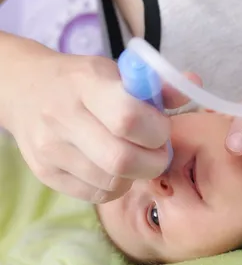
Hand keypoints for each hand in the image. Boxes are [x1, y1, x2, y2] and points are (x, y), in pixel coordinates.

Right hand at [3, 41, 199, 203]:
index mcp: (86, 84)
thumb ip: (156, 83)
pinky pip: (96, 194)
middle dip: (154, 160)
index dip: (156, 130)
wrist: (25, 90)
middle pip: (121, 159)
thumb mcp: (116, 70)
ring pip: (111, 181)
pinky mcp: (46, 174)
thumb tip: (194, 86)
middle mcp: (63, 118)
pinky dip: (117, 185)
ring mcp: (51, 150)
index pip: (127, 117)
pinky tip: (116, 167)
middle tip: (158, 150)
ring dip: (137, 174)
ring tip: (136, 155)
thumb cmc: (81, 79)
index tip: (162, 127)